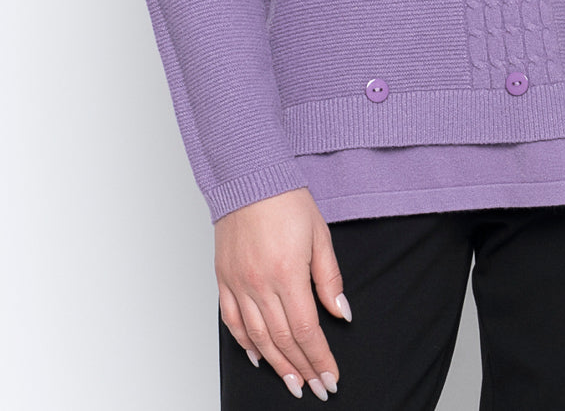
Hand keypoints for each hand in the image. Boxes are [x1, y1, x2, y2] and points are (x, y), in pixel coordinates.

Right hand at [215, 186, 348, 398]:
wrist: (249, 176)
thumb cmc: (286, 199)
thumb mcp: (319, 235)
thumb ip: (329, 278)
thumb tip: (341, 313)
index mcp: (287, 273)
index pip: (306, 330)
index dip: (320, 358)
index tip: (330, 377)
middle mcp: (259, 283)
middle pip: (282, 339)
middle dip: (302, 368)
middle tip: (315, 388)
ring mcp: (238, 282)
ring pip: (257, 337)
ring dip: (276, 364)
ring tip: (291, 382)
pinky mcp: (223, 278)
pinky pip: (232, 320)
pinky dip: (244, 343)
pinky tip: (257, 356)